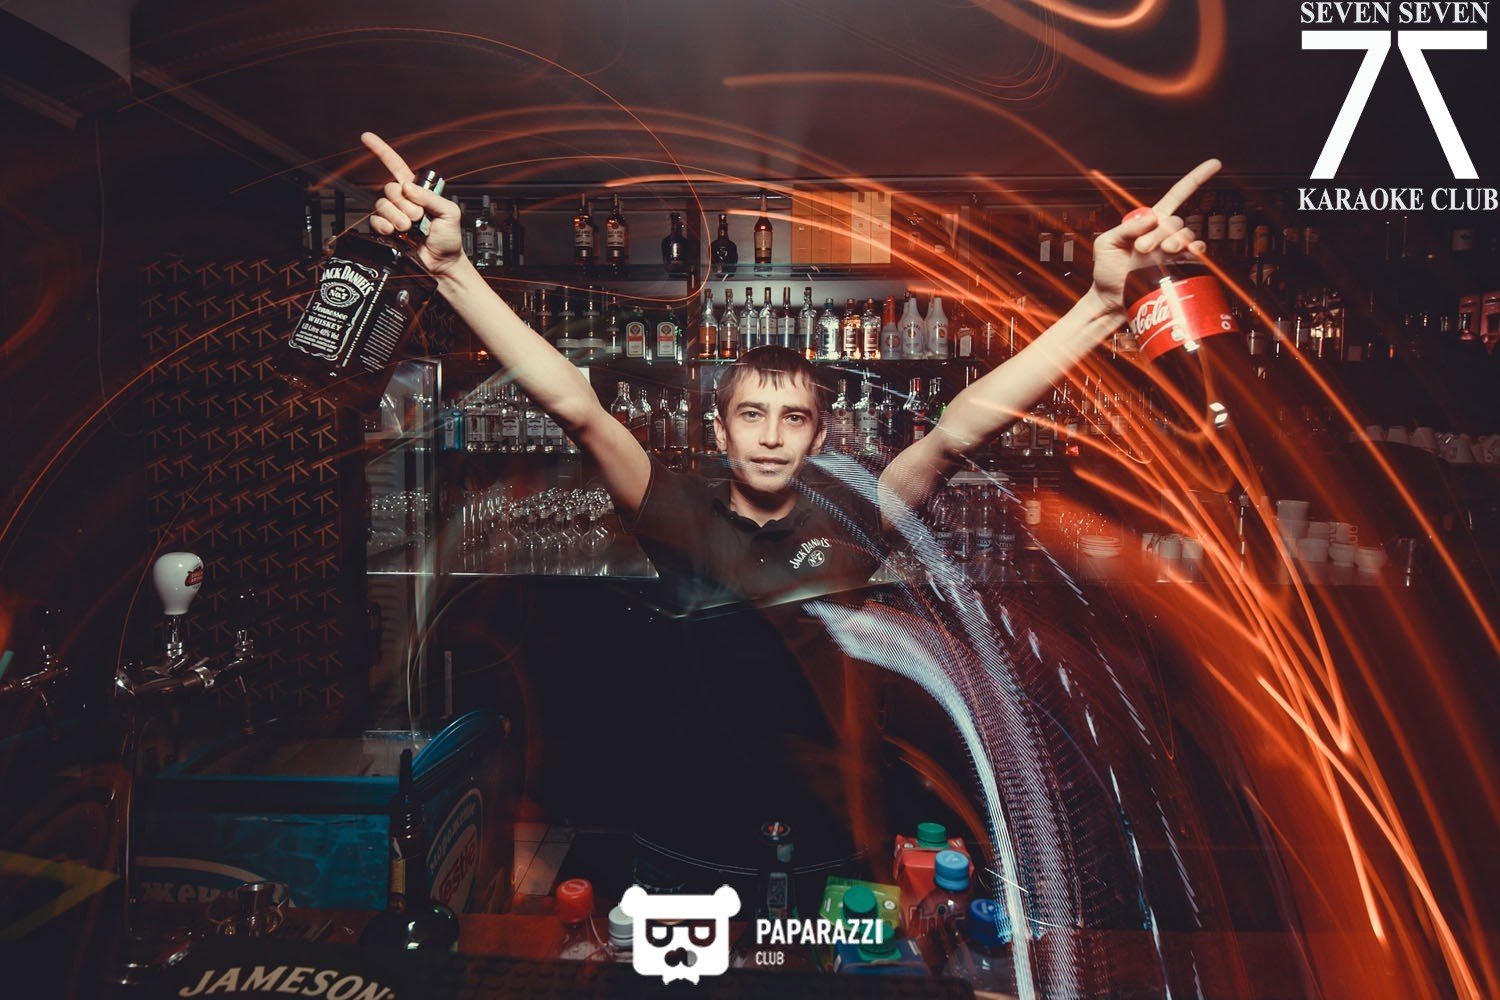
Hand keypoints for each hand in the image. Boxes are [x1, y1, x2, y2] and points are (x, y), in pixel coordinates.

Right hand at [361, 131, 466, 276]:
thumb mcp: (449, 212)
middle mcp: (402, 202)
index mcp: (417, 192)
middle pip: (390, 189)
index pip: (396, 166)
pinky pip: (376, 220)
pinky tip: (396, 232)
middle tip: (418, 217)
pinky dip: (385, 226)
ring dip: (397, 217)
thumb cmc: (449, 239)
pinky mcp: (385, 231)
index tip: (366, 138)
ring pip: (382, 205)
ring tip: (410, 228)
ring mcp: (393, 216)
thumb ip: (430, 197)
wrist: (442, 264)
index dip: (381, 152)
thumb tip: (407, 187)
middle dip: (405, 204)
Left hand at [1089, 158, 1221, 316]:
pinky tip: (1189, 252)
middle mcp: (1164, 235)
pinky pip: (1196, 253)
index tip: (1214, 165)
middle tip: (1141, 248)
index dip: (1195, 179)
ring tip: (1156, 255)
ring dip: (1172, 242)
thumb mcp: (1106, 243)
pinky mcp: (1180, 267)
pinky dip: (1196, 250)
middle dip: (1159, 233)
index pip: (1175, 196)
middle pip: (1175, 222)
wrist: (1110, 300)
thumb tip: (1151, 218)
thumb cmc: (1106, 272)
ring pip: (1184, 236)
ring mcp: (1173, 251)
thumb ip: (1125, 228)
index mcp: (1148, 224)